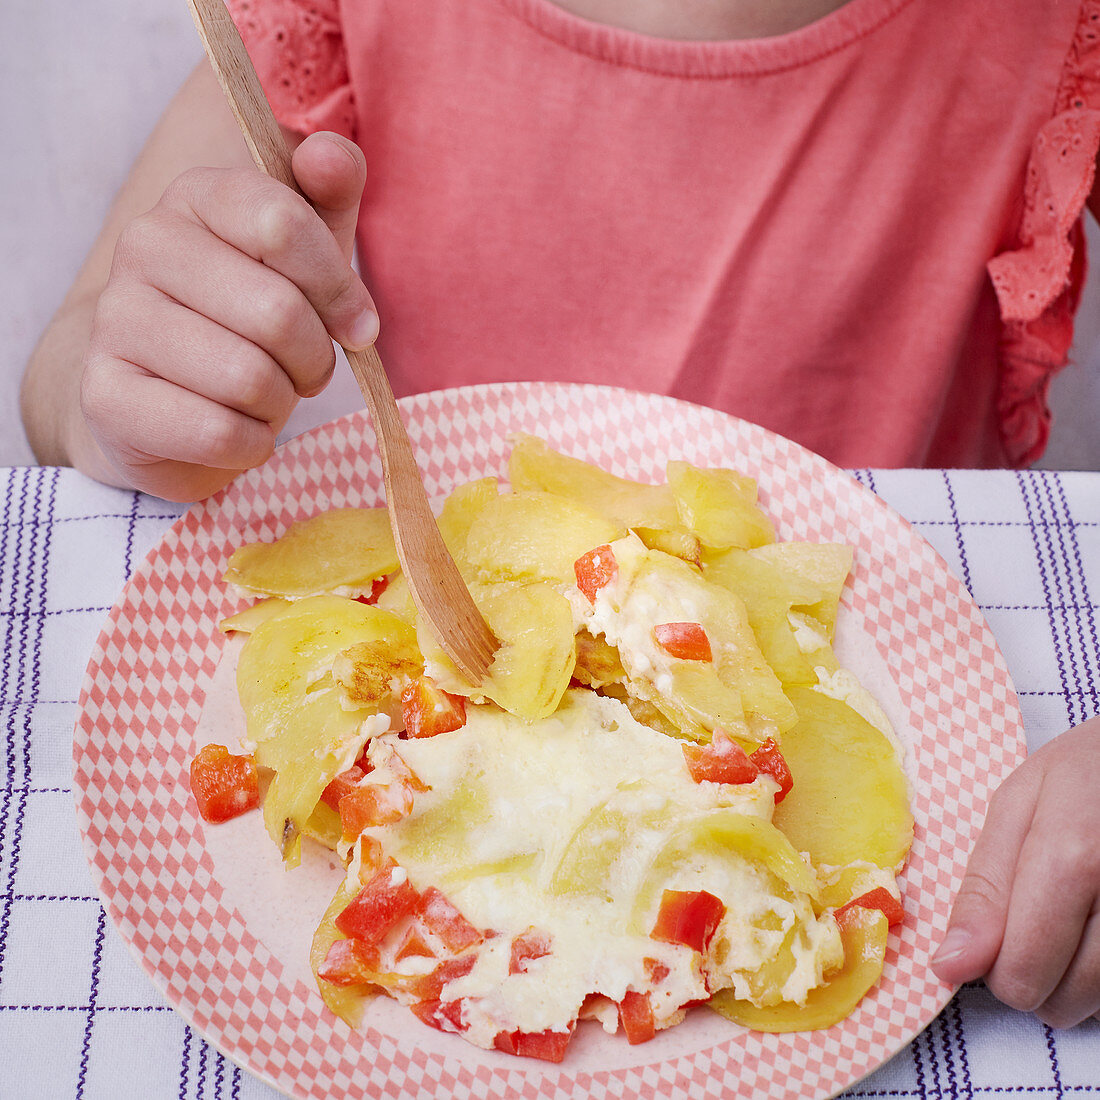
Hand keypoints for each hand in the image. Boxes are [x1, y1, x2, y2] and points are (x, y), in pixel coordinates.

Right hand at [79, 131, 375, 500]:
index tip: (357, 325)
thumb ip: (329, 196)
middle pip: (276, 313)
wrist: (173, 394)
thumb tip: (332, 157)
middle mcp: (145, 246)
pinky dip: (251, 444)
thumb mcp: (308, 252)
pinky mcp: (106, 395)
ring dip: (282, 403)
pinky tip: (240, 430)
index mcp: (197, 196)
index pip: (284, 225)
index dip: (339, 290)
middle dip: (314, 359)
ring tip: (268, 396)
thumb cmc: (256, 317)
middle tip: (305, 369)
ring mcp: (116, 319)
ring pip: (249, 379)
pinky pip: (218, 433)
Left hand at [931, 715, 1099, 1026]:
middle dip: (1030, 975)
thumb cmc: (1087, 770)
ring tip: (1066, 921)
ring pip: (1096, 1003)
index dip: (991, 966)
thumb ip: (984, 886)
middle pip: (1061, 997)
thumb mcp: (1019, 803)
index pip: (1023, 966)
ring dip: (1070, 983)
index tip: (984, 944)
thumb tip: (950, 964)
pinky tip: (1093, 930)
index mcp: (1073, 856)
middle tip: (1029, 923)